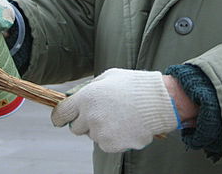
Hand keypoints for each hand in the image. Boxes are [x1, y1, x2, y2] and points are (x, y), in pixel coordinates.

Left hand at [51, 68, 178, 152]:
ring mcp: (101, 133)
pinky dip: (114, 138)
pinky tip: (126, 125)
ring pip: (93, 136)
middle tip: (103, 113)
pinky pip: (106, 144)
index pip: (61, 114)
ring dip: (102, 129)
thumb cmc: (135, 86)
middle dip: (85, 122)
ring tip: (121, 116)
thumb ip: (89, 88)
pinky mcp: (112, 145)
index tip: (63, 119)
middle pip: (76, 128)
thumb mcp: (108, 77)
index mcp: (87, 97)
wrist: (160, 101)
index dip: (61, 117)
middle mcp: (90, 116)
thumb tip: (74, 98)